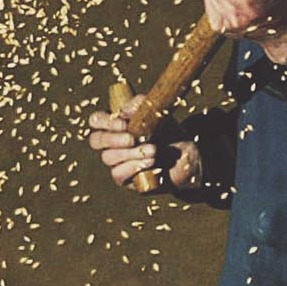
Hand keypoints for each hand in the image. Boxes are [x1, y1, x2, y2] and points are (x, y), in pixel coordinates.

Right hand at [87, 93, 202, 191]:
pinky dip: (134, 167)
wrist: (190, 158)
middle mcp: (114, 143)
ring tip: (153, 150)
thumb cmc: (173, 134)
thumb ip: (141, 106)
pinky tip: (151, 163)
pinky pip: (118, 174)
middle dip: (113, 138)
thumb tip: (123, 110)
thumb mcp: (159, 115)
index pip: (97, 120)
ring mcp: (118, 162)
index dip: (104, 121)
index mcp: (118, 125)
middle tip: (133, 139)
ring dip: (131, 153)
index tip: (124, 123)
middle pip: (96, 140)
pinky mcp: (126, 179)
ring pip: (108, 157)